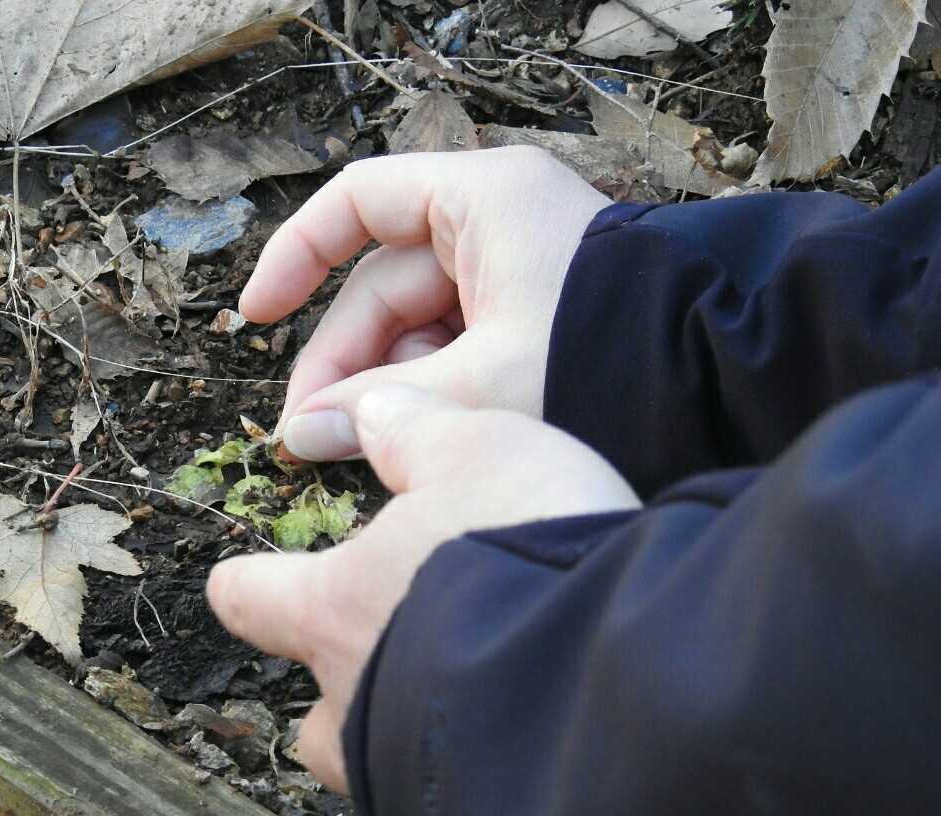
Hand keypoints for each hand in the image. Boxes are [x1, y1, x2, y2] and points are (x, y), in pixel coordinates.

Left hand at [207, 386, 638, 794]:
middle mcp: (350, 704)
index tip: (241, 583)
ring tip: (441, 746)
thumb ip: (411, 428)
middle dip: (340, 691)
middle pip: (310, 714)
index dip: (247, 585)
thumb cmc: (527, 554)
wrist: (617, 686)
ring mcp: (395, 789)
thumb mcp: (478, 448)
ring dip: (389, 763)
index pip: (254, 597)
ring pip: (365, 784)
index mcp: (335, 609)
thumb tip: (363, 408)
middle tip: (389, 666)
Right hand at [240, 147, 608, 460]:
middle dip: (342, 362)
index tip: (256, 317)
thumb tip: (299, 437)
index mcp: (480, 200)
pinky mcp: (533, 315)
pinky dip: (427, 389)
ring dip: (381, 386)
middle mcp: (494, 221)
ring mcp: (514, 269)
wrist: (724, 380)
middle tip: (307, 435)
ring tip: (355, 449)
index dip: (296, 257)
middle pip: (382, 283)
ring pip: (415, 325)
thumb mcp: (480, 383)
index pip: (356, 202)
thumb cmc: (606, 357)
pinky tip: (411, 438)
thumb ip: (378, 408)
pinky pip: (454, 345)